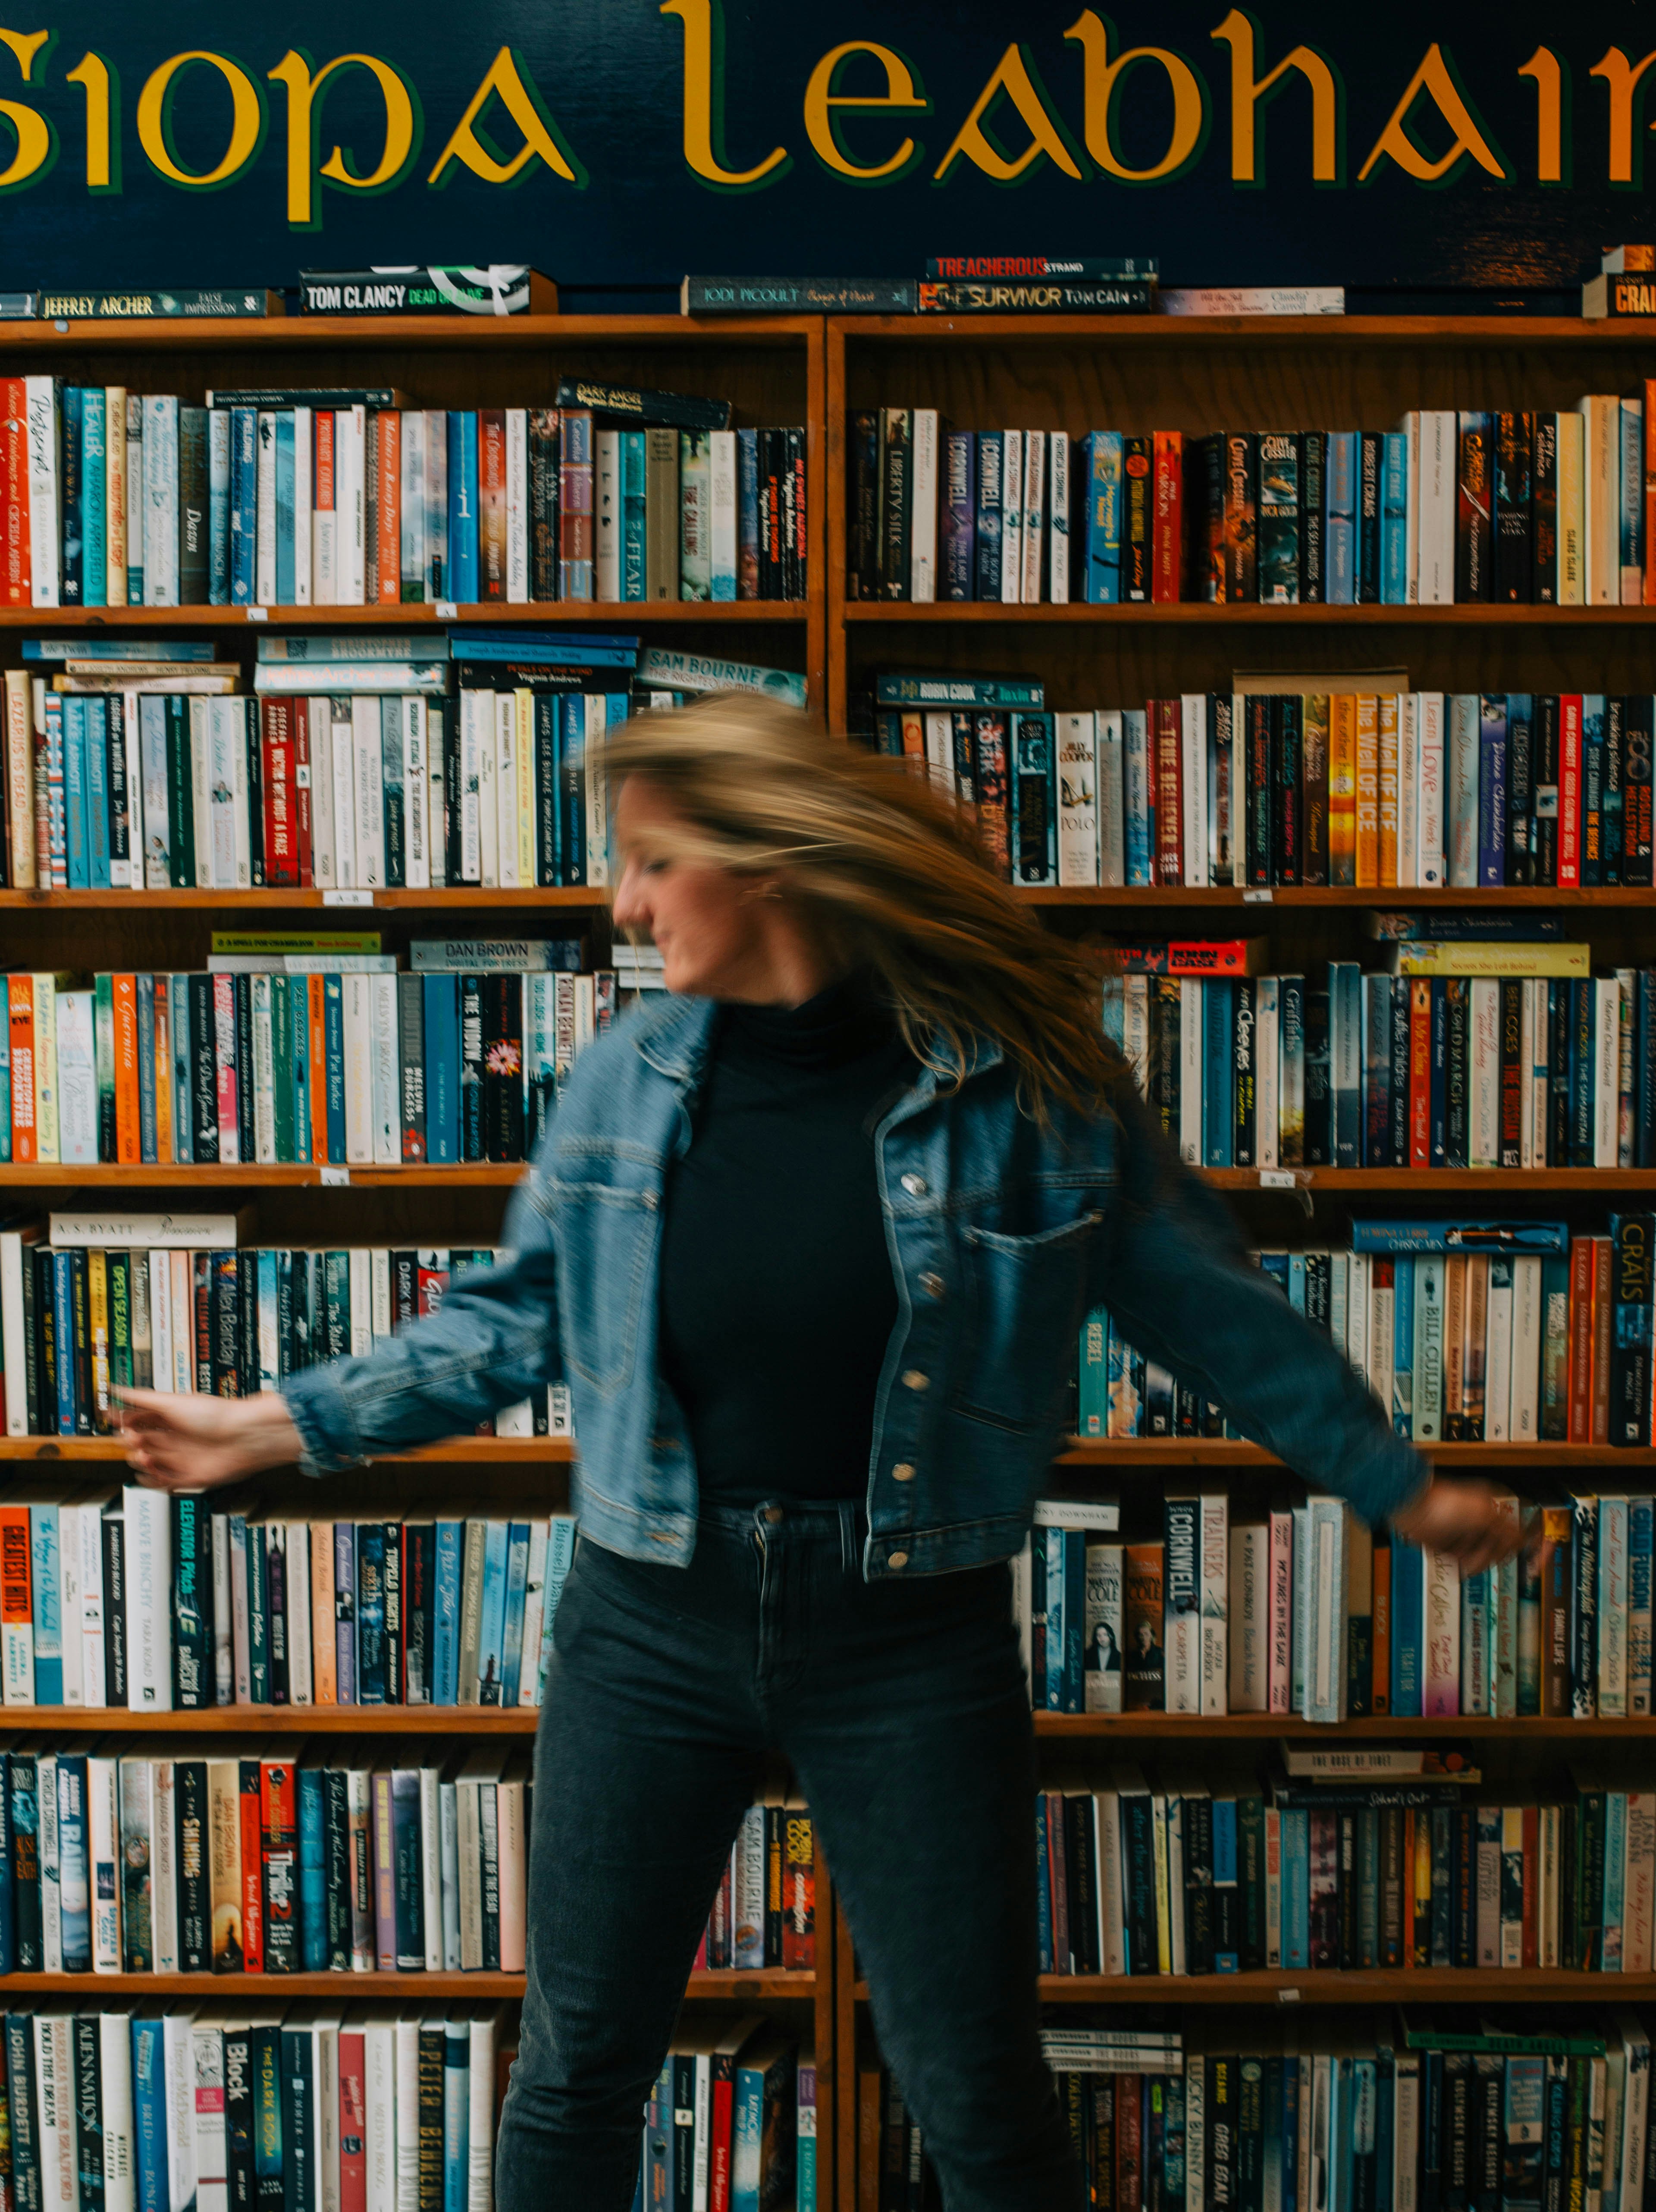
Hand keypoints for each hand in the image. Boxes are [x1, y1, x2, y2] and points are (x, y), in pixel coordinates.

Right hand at [115, 1388, 303, 1491]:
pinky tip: (149, 1474)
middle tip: (133, 1438)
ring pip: (150, 1463)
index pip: (140, 1420)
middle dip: (131, 1441)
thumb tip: (118, 1389)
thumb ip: (144, 1398)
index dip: (125, 1422)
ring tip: (144, 1454)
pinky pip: (165, 1483)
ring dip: (141, 1461)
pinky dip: (153, 1481)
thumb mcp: (173, 1401)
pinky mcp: (190, 1477)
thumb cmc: (216, 1415)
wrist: (244, 1437)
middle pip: (142, 1443)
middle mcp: (176, 1438)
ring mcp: (182, 1458)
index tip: (112, 1421)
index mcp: (172, 1418)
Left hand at [1390, 1475, 1523, 1576]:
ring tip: (1462, 1554)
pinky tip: (1457, 1559)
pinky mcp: (1450, 1547)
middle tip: (1480, 1552)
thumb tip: (1523, 1541)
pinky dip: (1463, 1564)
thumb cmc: (1446, 1504)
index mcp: (1492, 1509)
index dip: (1521, 1546)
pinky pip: (1464, 1562)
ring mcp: (1465, 1536)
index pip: (1514, 1533)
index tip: (1527, 1561)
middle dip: (1490, 1554)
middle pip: (1499, 1550)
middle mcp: (1481, 1523)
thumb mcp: (1483, 1514)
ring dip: (1476, 1560)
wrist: (1413, 1509)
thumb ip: (1506, 1530)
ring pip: (1482, 1559)